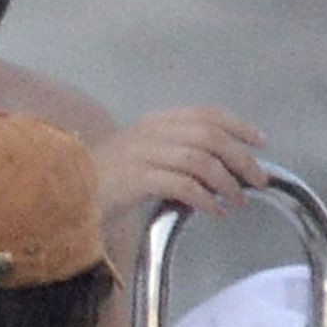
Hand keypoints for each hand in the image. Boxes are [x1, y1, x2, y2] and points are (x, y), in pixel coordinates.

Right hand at [93, 107, 266, 219]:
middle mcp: (150, 132)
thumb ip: (174, 158)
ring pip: (199, 159)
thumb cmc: (104, 184)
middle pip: (209, 136)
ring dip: (226, 182)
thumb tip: (217, 173)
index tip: (260, 141)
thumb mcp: (141, 161)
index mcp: (154, 123)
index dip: (238, 126)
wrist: (66, 196)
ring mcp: (142, 154)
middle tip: (258, 180)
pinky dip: (205, 199)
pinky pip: (182, 185)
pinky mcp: (136, 179)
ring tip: (238, 200)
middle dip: (240, 158)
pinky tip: (215, 211)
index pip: (206, 115)